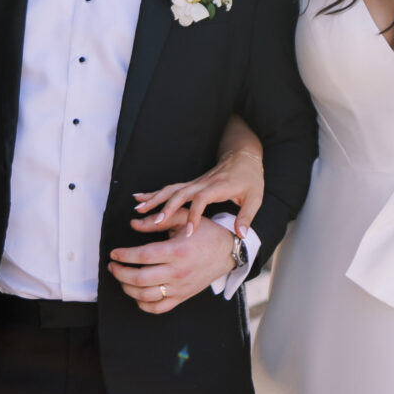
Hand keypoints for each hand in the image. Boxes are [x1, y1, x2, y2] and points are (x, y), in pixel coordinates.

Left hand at [108, 219, 240, 312]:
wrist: (228, 251)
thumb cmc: (205, 233)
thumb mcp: (184, 219)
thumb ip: (157, 221)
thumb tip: (133, 224)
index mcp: (176, 251)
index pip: (142, 256)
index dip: (124, 255)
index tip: (114, 253)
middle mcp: (177, 272)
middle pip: (139, 279)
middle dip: (120, 273)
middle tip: (113, 266)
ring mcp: (180, 287)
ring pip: (145, 295)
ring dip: (127, 288)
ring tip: (121, 278)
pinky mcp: (183, 296)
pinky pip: (158, 308)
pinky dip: (143, 304)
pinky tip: (137, 294)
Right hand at [130, 126, 264, 236]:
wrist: (243, 157)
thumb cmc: (250, 179)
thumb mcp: (255, 198)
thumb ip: (247, 217)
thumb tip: (241, 236)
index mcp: (219, 187)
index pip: (202, 199)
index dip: (195, 215)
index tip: (188, 231)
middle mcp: (203, 183)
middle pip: (181, 194)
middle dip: (167, 208)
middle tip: (155, 222)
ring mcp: (195, 182)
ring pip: (171, 190)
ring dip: (154, 199)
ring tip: (138, 210)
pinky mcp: (190, 183)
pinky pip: (170, 188)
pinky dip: (153, 192)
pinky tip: (139, 197)